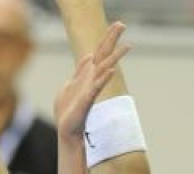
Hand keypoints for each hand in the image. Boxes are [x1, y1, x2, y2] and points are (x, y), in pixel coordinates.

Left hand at [54, 22, 130, 139]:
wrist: (66, 129)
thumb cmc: (68, 110)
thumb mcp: (70, 85)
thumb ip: (79, 71)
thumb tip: (88, 57)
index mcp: (86, 75)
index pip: (99, 52)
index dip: (107, 38)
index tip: (119, 24)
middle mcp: (91, 79)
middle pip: (103, 55)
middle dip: (111, 40)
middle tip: (123, 24)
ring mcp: (90, 89)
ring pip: (104, 69)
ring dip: (114, 57)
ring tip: (127, 46)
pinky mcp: (86, 100)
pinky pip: (96, 87)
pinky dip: (103, 79)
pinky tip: (111, 71)